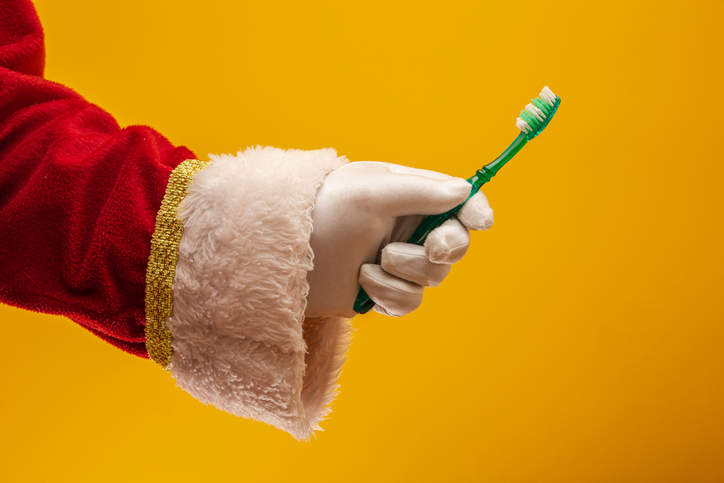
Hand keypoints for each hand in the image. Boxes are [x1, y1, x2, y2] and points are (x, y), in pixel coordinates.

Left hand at [305, 161, 493, 317]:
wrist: (285, 253)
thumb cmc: (325, 210)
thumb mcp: (372, 192)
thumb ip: (421, 191)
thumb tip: (463, 191)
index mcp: (410, 195)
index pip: (457, 201)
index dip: (474, 210)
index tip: (480, 221)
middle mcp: (408, 227)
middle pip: (455, 243)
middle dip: (447, 246)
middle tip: (433, 248)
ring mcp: (398, 261)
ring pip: (433, 277)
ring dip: (406, 272)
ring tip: (370, 264)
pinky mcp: (385, 291)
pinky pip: (410, 301)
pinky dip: (389, 294)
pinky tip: (363, 282)